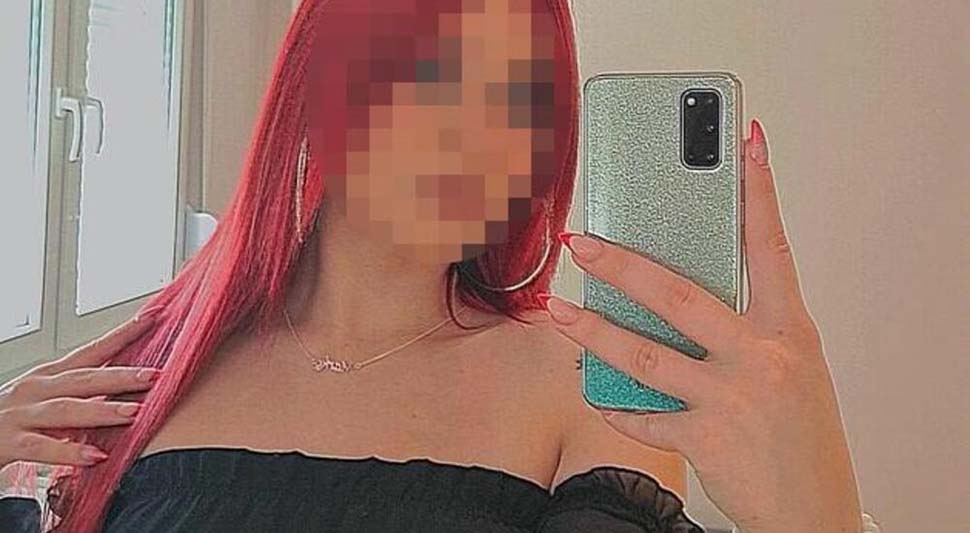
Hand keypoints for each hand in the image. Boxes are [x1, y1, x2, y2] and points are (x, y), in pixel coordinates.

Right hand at [0, 307, 163, 469]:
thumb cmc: (10, 421)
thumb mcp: (48, 402)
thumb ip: (83, 396)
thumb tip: (129, 393)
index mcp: (49, 376)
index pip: (93, 350)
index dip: (124, 334)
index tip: (155, 317)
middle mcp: (35, 389)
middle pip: (85, 378)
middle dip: (122, 376)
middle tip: (157, 375)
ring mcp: (19, 414)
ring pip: (65, 409)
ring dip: (101, 410)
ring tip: (134, 414)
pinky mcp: (5, 442)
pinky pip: (40, 447)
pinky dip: (68, 451)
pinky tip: (95, 456)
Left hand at [539, 119, 862, 531]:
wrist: (814, 511)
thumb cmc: (802, 435)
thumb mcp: (790, 367)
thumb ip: (744, 328)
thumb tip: (679, 297)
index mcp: (788, 329)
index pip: (771, 246)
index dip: (759, 192)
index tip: (747, 144)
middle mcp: (761, 356)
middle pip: (678, 294)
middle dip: (621, 264)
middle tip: (581, 241)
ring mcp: (731, 398)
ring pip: (643, 353)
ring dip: (592, 331)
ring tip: (559, 311)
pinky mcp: (704, 439)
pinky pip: (642, 414)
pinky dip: (614, 403)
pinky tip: (593, 388)